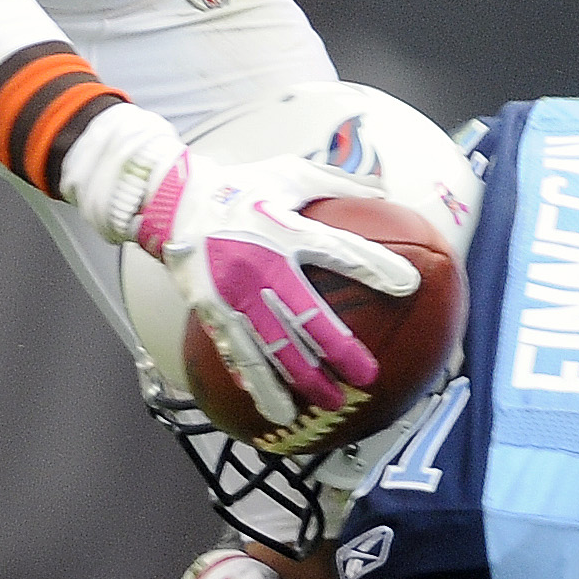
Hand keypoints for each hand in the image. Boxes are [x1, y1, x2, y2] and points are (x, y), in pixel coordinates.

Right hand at [137, 151, 421, 428]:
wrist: (171, 201)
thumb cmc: (239, 186)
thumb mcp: (288, 172)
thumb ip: (336, 180)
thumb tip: (384, 188)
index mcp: (284, 229)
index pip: (338, 250)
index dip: (374, 266)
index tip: (407, 285)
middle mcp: (259, 265)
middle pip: (305, 316)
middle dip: (338, 350)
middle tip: (367, 376)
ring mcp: (232, 293)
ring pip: (270, 346)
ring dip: (299, 380)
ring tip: (327, 406)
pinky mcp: (211, 310)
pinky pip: (236, 353)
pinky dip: (256, 382)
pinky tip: (275, 407)